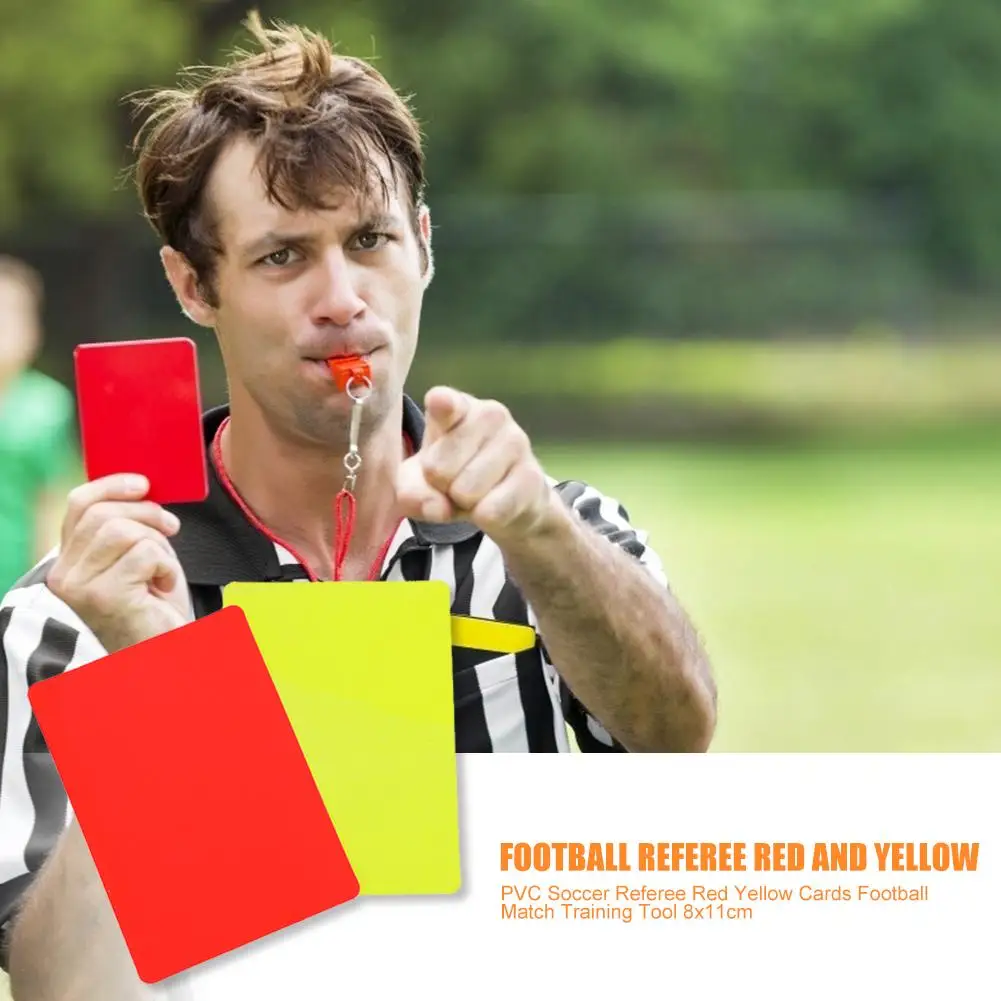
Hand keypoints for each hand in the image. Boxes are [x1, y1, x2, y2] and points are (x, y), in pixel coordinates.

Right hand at [46, 474, 191, 653]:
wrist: (166, 654)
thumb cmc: (155, 607)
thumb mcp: (137, 558)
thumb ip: (127, 528)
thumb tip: (141, 488)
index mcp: (68, 562)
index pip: (79, 505)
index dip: (112, 486)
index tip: (144, 484)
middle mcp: (64, 575)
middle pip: (104, 513)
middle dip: (147, 513)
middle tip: (172, 528)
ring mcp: (80, 588)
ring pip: (122, 531)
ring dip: (157, 544)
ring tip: (162, 570)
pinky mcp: (104, 597)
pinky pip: (145, 553)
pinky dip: (166, 566)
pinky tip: (163, 587)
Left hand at [396, 387, 559, 543]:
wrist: (504, 502)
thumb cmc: (452, 479)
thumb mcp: (419, 483)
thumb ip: (411, 493)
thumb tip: (437, 508)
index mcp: (456, 406)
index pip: (444, 402)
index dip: (441, 405)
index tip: (441, 404)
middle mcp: (490, 414)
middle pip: (438, 468)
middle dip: (439, 488)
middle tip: (453, 482)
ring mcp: (516, 441)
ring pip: (466, 492)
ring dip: (463, 505)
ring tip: (474, 493)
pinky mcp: (533, 475)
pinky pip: (492, 510)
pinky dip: (484, 518)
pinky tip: (493, 505)